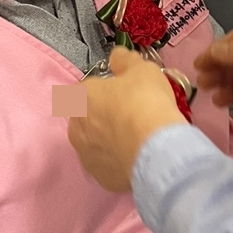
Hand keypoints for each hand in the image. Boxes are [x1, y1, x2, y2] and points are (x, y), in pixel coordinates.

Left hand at [66, 47, 186, 192]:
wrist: (156, 147)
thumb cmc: (146, 101)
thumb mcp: (141, 69)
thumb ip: (125, 60)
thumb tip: (116, 55)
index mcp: (80, 97)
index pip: (87, 90)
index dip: (106, 90)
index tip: (124, 94)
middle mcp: (76, 127)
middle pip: (88, 118)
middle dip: (104, 117)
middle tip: (131, 116)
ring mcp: (86, 155)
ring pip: (95, 144)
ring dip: (109, 140)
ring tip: (135, 139)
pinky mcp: (100, 177)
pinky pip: (108, 165)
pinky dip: (118, 161)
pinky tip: (136, 156)